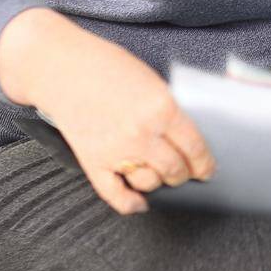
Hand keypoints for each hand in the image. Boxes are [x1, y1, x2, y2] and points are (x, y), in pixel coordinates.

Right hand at [0, 8, 215, 214]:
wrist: (62, 68)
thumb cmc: (108, 66)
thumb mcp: (153, 81)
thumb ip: (170, 110)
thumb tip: (188, 137)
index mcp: (162, 109)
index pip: (195, 148)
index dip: (205, 163)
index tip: (207, 169)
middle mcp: (141, 133)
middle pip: (175, 169)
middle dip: (185, 173)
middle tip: (187, 171)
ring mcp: (116, 151)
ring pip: (150, 183)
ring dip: (160, 181)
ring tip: (162, 173)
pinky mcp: (93, 162)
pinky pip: (115, 194)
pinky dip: (131, 203)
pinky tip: (140, 202)